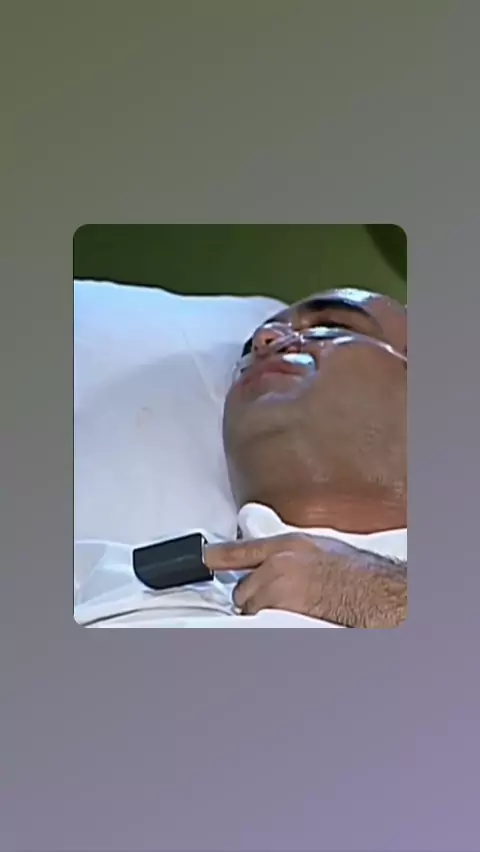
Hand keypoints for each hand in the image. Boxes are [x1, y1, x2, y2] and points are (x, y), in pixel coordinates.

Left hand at [205, 533, 406, 627]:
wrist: (373, 593)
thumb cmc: (358, 574)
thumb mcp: (322, 550)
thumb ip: (294, 555)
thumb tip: (279, 563)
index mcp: (287, 546)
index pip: (241, 550)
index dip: (218, 555)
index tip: (203, 557)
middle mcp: (276, 564)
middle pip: (242, 588)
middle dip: (255, 597)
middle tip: (279, 603)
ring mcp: (274, 588)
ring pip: (248, 609)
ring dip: (261, 614)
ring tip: (291, 612)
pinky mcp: (275, 610)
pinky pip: (258, 623)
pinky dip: (267, 625)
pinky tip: (290, 621)